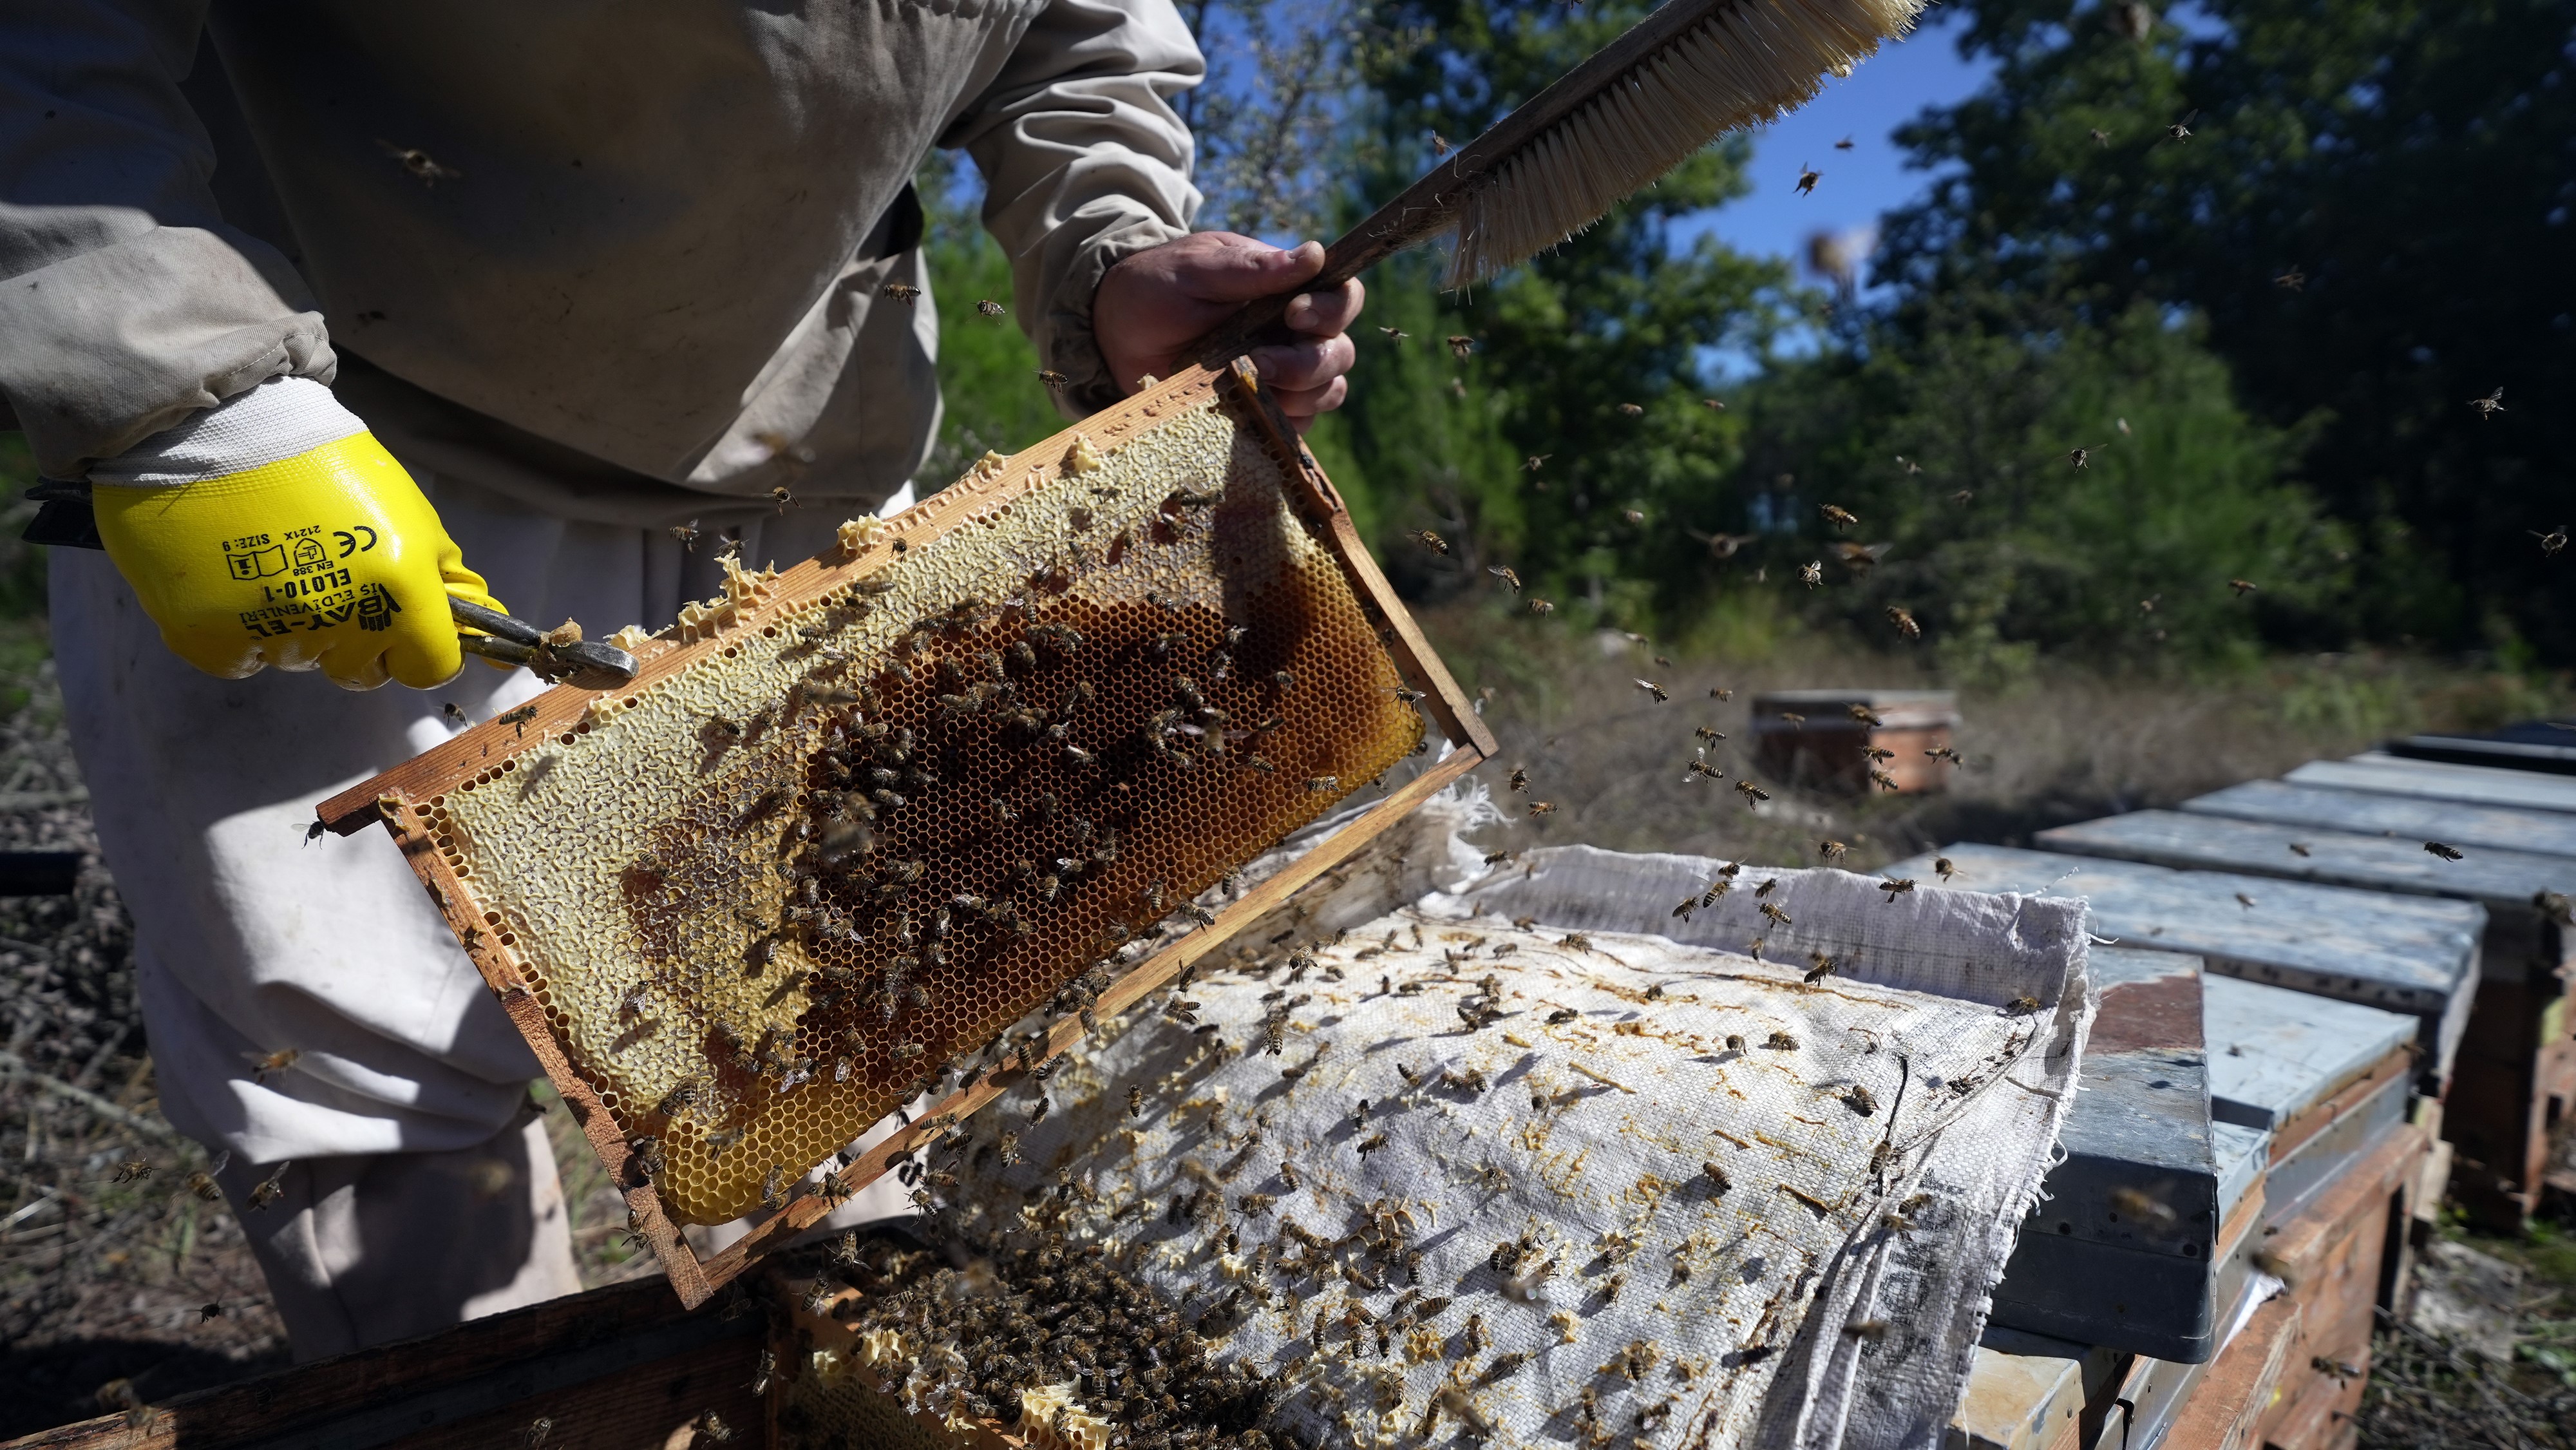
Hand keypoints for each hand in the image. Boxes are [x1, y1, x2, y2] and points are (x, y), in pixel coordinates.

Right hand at [92, 433, 502, 689]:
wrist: (221, 425)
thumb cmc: (328, 466)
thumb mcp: (409, 515)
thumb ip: (448, 580)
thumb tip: (492, 634)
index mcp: (398, 587)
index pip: (431, 669)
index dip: (421, 649)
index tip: (405, 625)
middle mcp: (339, 618)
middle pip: (365, 673)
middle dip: (359, 639)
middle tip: (331, 580)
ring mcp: (271, 630)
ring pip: (302, 662)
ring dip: (298, 628)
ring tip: (276, 563)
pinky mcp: (207, 638)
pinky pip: (244, 661)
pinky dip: (243, 633)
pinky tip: (238, 580)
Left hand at [1093, 233, 1363, 429]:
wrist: (1113, 333)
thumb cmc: (1156, 287)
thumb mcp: (1197, 269)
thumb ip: (1252, 269)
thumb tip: (1313, 256)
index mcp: (1289, 292)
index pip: (1342, 297)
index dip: (1332, 309)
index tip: (1293, 312)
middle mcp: (1295, 334)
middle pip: (1340, 352)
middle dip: (1310, 360)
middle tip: (1261, 358)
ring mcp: (1282, 376)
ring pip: (1328, 392)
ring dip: (1298, 392)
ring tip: (1247, 381)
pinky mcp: (1263, 411)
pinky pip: (1296, 426)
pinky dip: (1280, 421)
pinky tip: (1244, 409)